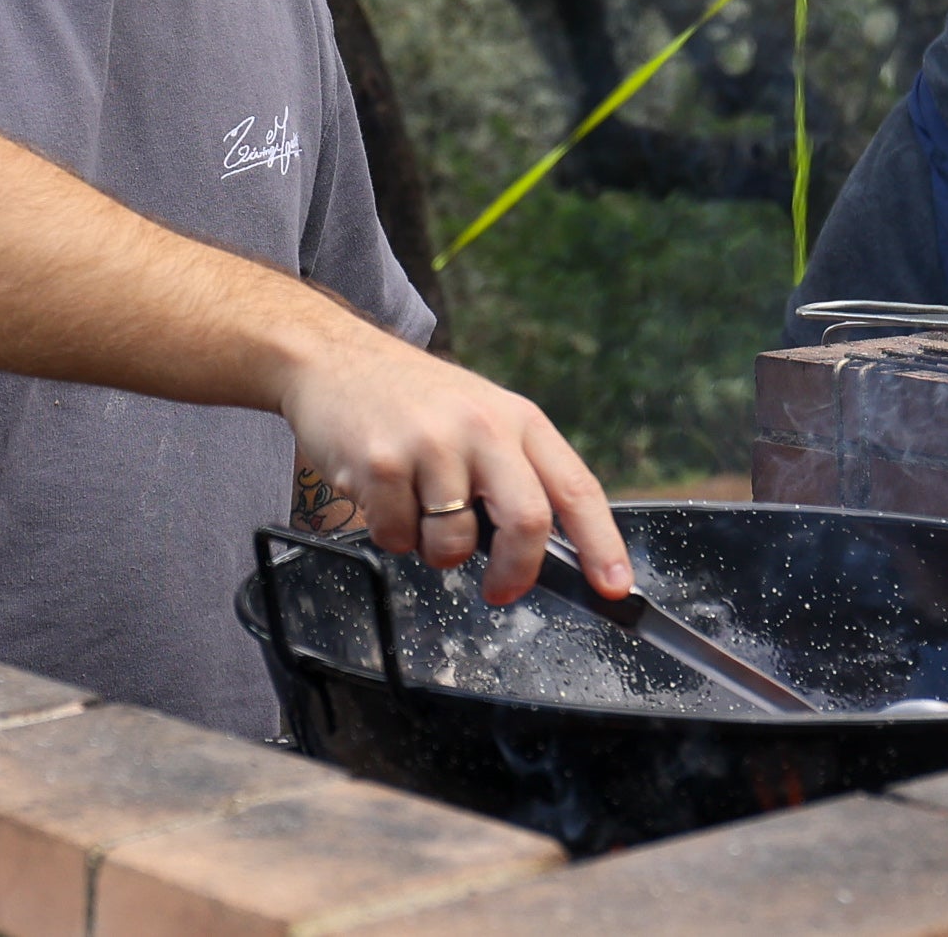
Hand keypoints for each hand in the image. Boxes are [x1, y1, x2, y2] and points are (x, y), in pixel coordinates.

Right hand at [275, 326, 630, 605]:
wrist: (333, 358)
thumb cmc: (412, 399)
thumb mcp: (480, 415)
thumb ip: (514, 472)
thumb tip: (542, 550)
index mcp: (517, 418)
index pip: (576, 486)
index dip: (602, 543)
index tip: (615, 586)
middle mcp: (482, 426)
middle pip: (527, 520)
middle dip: (516, 571)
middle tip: (500, 590)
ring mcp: (431, 442)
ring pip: (454, 543)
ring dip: (435, 551)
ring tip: (417, 512)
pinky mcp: (382, 461)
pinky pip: (398, 538)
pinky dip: (391, 535)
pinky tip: (381, 496)